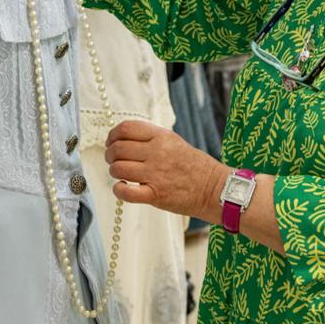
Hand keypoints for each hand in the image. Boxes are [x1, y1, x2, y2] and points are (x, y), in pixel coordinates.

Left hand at [105, 119, 227, 219]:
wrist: (214, 188)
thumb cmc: (194, 165)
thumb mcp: (174, 142)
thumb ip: (151, 137)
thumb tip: (124, 137)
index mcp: (161, 137)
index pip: (126, 128)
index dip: (113, 135)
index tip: (112, 142)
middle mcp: (156, 153)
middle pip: (118, 148)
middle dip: (110, 155)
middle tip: (114, 160)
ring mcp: (155, 174)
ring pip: (118, 168)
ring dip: (115, 172)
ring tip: (122, 175)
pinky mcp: (155, 195)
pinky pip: (126, 192)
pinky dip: (119, 190)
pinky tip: (123, 188)